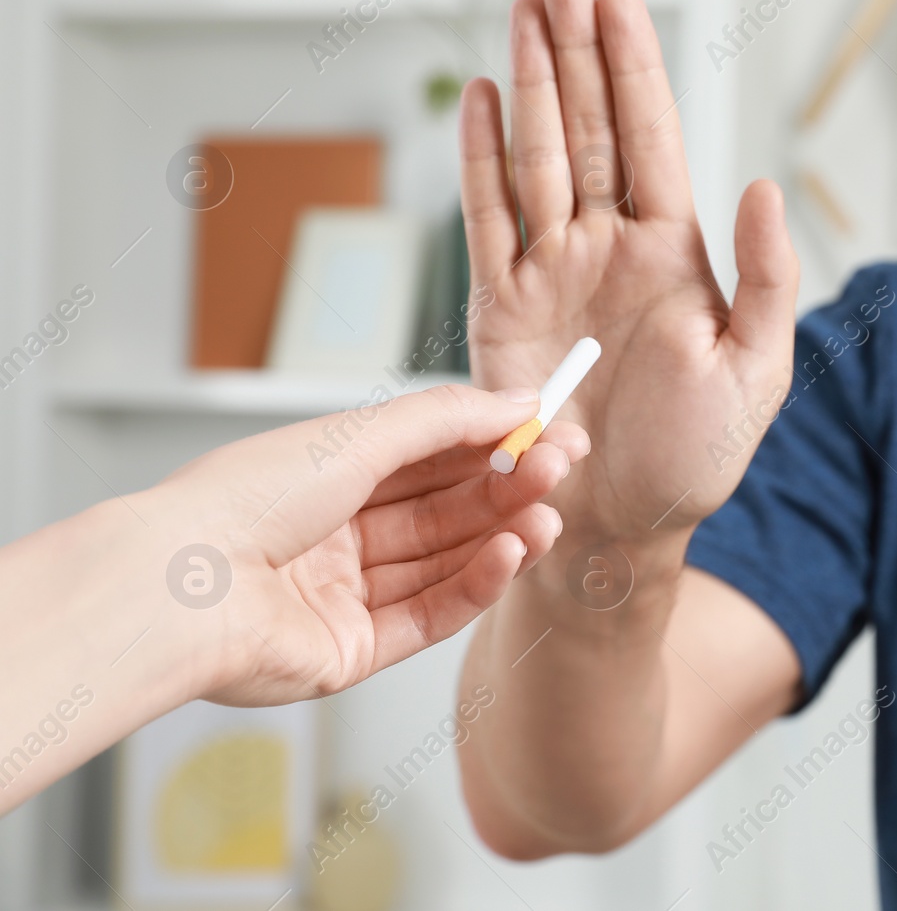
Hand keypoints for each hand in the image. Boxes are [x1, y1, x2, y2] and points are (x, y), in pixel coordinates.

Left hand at [148, 384, 589, 706]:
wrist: (182, 586)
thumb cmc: (246, 499)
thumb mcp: (360, 436)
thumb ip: (448, 419)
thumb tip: (520, 401)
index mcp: (331, 474)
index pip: (434, 456)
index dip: (497, 444)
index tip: (554, 433)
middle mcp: (339, 532)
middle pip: (447, 510)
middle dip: (509, 489)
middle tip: (560, 471)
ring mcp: (346, 594)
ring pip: (446, 562)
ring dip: (503, 537)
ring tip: (547, 518)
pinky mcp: (352, 650)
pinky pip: (429, 614)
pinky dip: (476, 585)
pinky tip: (510, 555)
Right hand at [458, 0, 798, 547]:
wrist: (615, 528)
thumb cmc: (692, 460)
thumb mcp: (755, 371)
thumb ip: (766, 277)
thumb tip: (763, 186)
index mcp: (672, 255)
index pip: (650, 140)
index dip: (633, 68)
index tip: (618, 0)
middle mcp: (609, 250)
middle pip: (590, 129)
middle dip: (576, 49)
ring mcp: (552, 274)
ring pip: (538, 158)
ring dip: (532, 84)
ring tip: (523, 13)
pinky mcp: (500, 310)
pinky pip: (487, 221)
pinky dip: (481, 161)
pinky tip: (484, 102)